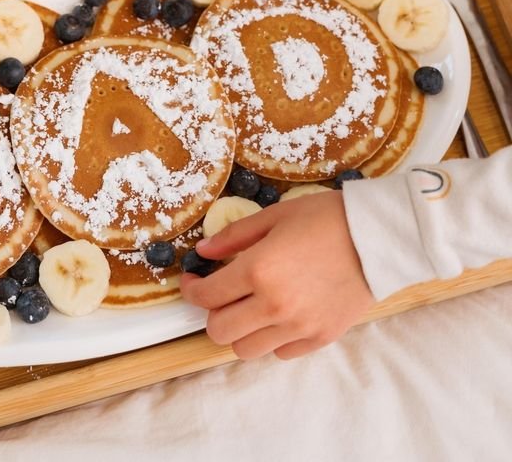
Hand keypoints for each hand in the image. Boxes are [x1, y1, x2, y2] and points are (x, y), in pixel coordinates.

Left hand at [180, 190, 375, 359]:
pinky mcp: (320, 338)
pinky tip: (277, 315)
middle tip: (220, 294)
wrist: (378, 238)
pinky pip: (280, 353)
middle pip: (220, 331)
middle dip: (212, 313)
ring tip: (248, 307)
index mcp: (258, 270)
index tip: (191, 280)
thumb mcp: (274, 216)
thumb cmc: (325, 218)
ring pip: (246, 350)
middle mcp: (274, 305)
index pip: (207, 296)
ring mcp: (298, 326)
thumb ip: (234, 237)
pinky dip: (271, 338)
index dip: (191, 290)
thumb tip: (203, 251)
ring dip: (239, 330)